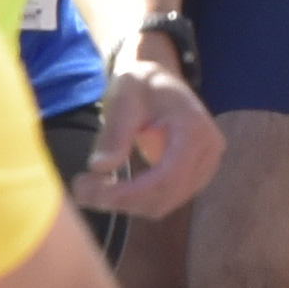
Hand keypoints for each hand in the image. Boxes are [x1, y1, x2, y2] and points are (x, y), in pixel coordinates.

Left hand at [80, 39, 221, 217]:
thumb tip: (100, 167)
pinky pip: (163, 201)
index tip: (91, 193)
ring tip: (90, 187)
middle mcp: (208, 152)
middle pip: (165, 196)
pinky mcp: (193, 178)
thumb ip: (115, 132)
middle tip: (80, 189)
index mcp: (195, 129)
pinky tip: (110, 187)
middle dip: (120, 201)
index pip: (167, 177)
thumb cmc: (142, 85)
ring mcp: (204, 167)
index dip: (129, 193)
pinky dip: (134, 201)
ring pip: (163, 205)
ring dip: (124, 204)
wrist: (160, 82)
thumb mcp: (125, 97)